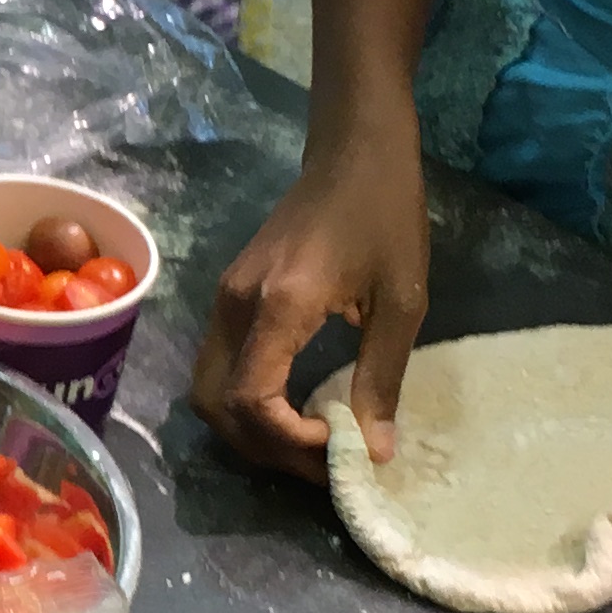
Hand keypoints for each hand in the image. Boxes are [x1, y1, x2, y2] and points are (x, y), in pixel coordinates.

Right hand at [193, 128, 432, 476]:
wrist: (353, 150)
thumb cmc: (386, 215)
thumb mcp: (402, 300)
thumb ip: (381, 378)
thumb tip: (373, 452)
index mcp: (279, 304)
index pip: (252, 399)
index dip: (289, 441)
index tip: (338, 444)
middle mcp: (236, 305)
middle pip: (217, 405)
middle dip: (265, 448)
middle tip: (322, 462)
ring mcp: (224, 299)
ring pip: (209, 391)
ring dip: (252, 429)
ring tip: (308, 442)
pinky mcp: (229, 297)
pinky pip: (220, 368)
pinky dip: (247, 402)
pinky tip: (294, 407)